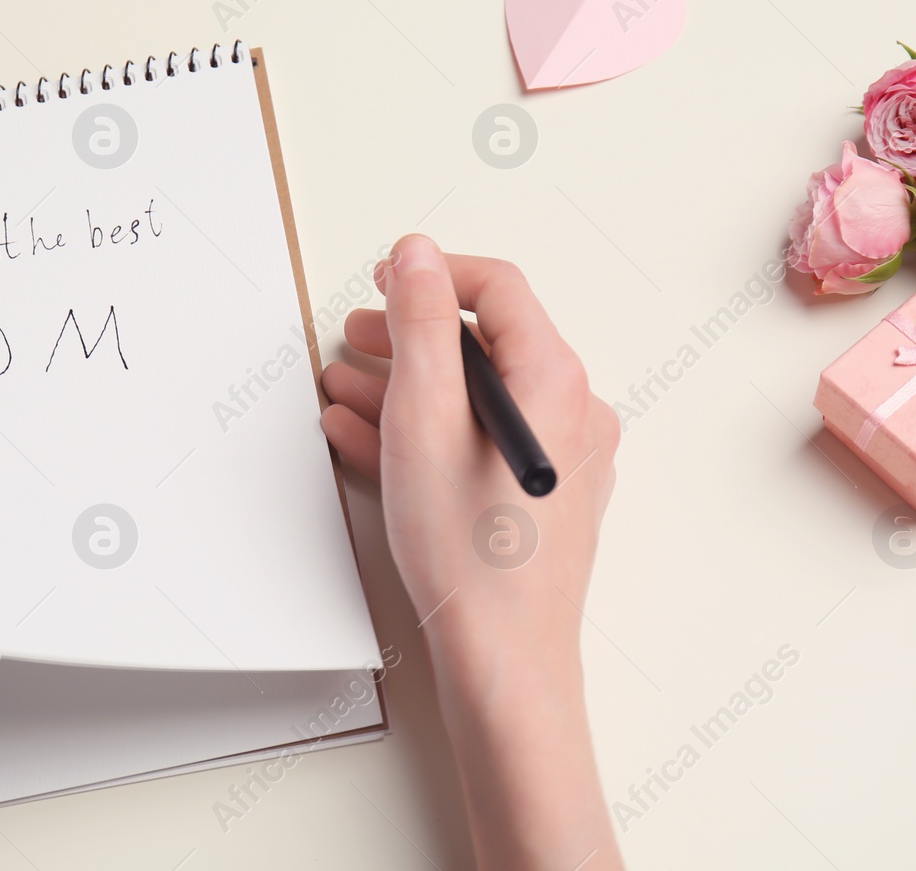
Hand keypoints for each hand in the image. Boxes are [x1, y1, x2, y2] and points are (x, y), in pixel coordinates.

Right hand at [320, 234, 621, 870]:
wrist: (501, 659)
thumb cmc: (471, 554)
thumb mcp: (423, 416)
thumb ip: (420, 324)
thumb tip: (417, 256)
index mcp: (554, 380)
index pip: (498, 289)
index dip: (434, 273)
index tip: (385, 279)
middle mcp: (571, 413)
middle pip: (486, 344)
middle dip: (410, 336)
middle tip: (357, 336)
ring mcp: (560, 459)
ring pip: (475, 398)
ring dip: (406, 386)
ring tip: (344, 390)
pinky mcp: (539, 497)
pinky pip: (479, 442)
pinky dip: (426, 433)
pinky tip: (368, 438)